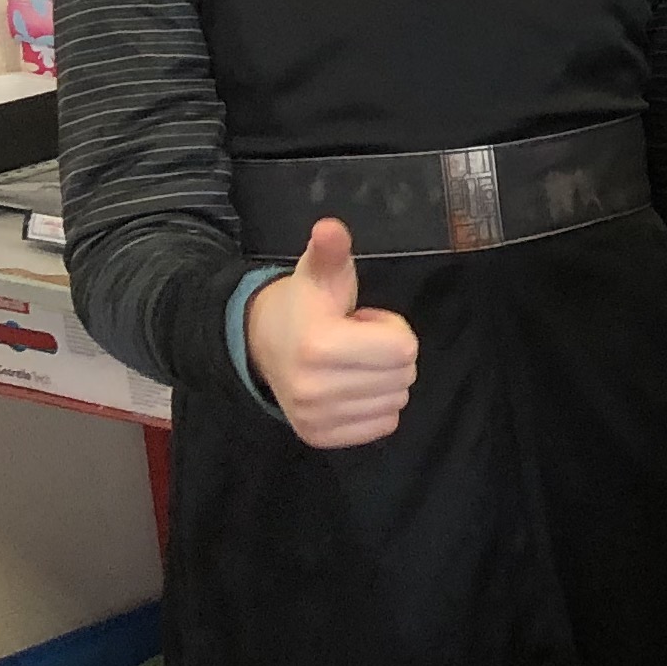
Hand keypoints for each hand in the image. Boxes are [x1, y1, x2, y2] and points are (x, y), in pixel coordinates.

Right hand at [243, 217, 419, 448]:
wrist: (262, 344)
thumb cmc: (306, 306)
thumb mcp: (320, 273)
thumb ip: (331, 251)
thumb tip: (330, 228)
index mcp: (320, 346)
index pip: (405, 348)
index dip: (391, 328)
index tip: (361, 321)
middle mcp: (315, 389)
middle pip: (404, 375)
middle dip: (389, 353)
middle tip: (356, 342)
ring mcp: (316, 417)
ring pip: (396, 401)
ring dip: (382, 380)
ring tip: (350, 362)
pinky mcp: (319, 437)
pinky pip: (383, 425)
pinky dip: (376, 407)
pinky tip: (348, 386)